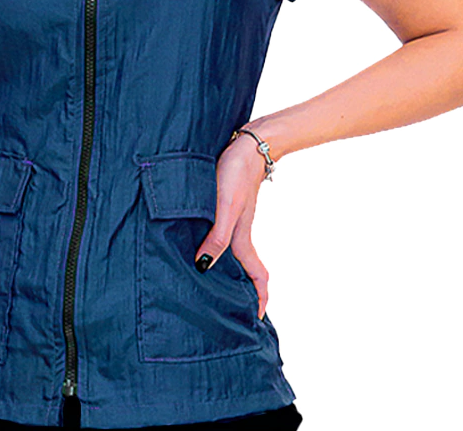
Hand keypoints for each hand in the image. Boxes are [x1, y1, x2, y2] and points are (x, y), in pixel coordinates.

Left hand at [194, 135, 270, 319]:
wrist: (247, 144)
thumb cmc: (235, 173)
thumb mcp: (224, 207)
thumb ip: (217, 236)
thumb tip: (204, 266)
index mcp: (241, 236)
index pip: (256, 274)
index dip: (259, 297)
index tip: (256, 319)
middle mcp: (239, 230)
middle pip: (245, 266)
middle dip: (243, 288)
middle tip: (230, 308)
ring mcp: (234, 217)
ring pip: (234, 249)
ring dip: (229, 267)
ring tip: (213, 281)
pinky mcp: (228, 203)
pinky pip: (224, 233)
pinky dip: (218, 245)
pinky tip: (203, 242)